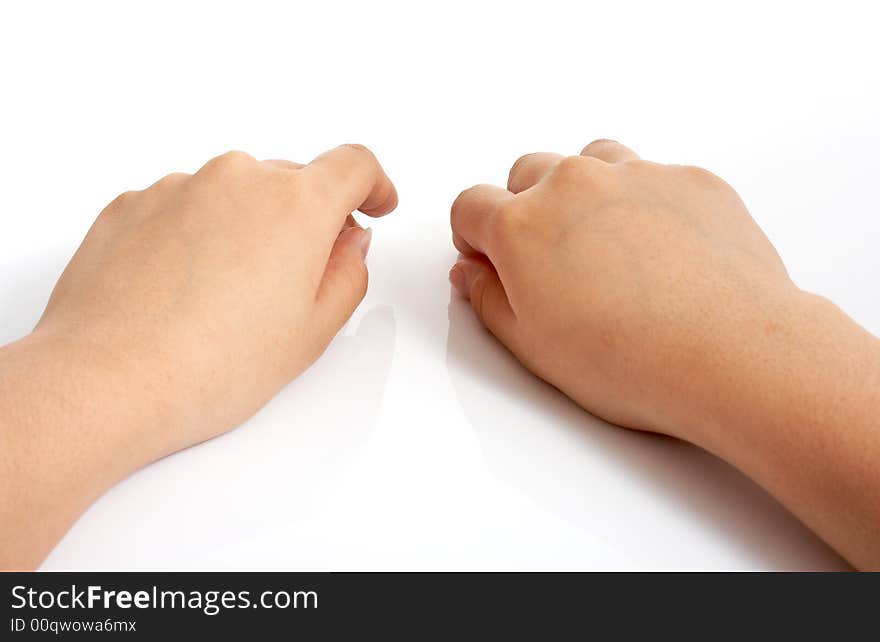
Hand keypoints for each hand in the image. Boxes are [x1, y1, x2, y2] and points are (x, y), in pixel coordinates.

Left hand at [0, 145, 395, 567]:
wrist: (106, 381)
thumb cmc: (211, 366)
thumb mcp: (313, 331)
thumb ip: (348, 273)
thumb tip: (346, 243)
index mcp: (295, 205)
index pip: (353, 165)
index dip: (373, 185)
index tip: (375, 203)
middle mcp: (237, 178)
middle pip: (292, 181)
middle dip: (306, 220)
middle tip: (298, 279)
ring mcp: (178, 187)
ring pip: (235, 194)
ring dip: (247, 228)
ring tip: (229, 296)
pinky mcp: (132, 204)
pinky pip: (184, 207)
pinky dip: (197, 235)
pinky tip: (185, 289)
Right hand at [449, 139, 791, 437]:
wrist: (728, 352)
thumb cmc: (629, 359)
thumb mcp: (532, 346)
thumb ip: (488, 299)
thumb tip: (473, 273)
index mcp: (521, 225)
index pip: (470, 206)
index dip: (473, 234)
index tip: (487, 256)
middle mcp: (572, 184)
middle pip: (527, 172)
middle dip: (525, 207)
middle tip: (549, 258)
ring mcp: (636, 174)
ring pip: (589, 161)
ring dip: (584, 191)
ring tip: (604, 245)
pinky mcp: (690, 179)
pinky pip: (653, 176)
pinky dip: (645, 203)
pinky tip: (663, 252)